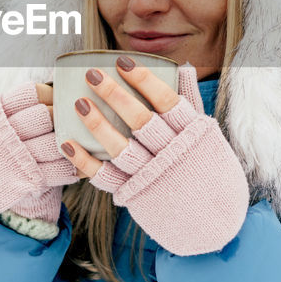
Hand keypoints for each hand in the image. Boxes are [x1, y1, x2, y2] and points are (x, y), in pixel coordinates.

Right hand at [0, 80, 79, 225]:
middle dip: (62, 118)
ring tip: (78, 144)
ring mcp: (14, 157)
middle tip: (71, 122)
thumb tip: (42, 95)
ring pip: (55, 143)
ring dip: (70, 144)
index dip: (50, 94)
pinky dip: (69, 169)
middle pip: (47, 116)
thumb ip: (6, 110)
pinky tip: (73, 167)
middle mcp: (5, 132)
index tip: (56, 99)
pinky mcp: (22, 180)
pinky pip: (56, 171)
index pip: (32, 93)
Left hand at [61, 61, 249, 255]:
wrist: (213, 220)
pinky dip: (85, 162)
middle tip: (92, 75)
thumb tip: (183, 67)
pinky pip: (107, 178)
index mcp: (192, 134)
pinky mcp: (136, 195)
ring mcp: (153, 177)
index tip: (123, 61)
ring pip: (122, 150)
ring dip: (98, 126)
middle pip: (142, 122)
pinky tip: (67, 143)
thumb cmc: (205, 167)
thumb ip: (191, 102)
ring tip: (78, 104)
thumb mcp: (205, 134)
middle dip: (116, 96)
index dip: (144, 80)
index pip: (167, 102)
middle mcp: (173, 155)